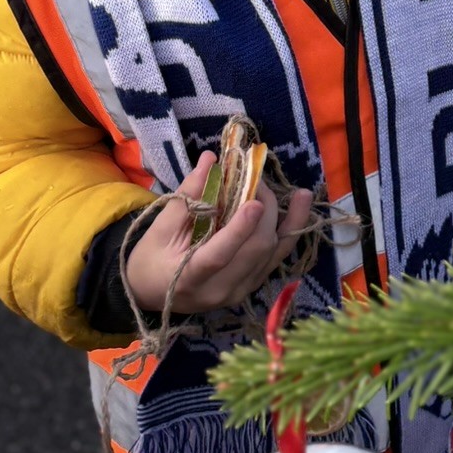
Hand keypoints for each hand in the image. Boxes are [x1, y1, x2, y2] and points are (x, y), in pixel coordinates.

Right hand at [124, 150, 313, 316]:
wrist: (151, 291)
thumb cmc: (151, 257)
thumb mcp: (160, 227)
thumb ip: (188, 195)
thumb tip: (211, 160)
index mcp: (189, 278)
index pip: (219, 256)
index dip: (239, 230)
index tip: (254, 202)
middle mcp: (220, 290)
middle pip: (254, 250)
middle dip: (262, 209)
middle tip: (253, 178)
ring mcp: (239, 291)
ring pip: (272, 252)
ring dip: (278, 215)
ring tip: (271, 185)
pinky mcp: (252, 286)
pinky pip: (278, 256)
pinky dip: (292, 227)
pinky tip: (301, 202)